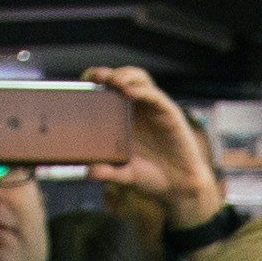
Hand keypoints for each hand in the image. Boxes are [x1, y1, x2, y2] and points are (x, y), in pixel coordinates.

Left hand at [84, 66, 223, 229]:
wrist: (179, 186)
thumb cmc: (152, 176)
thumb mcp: (125, 174)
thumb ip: (108, 172)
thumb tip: (88, 172)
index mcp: (124, 117)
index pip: (108, 90)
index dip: (95, 81)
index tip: (81, 84)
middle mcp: (138, 108)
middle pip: (122, 78)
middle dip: (107, 74)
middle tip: (95, 77)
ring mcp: (154, 108)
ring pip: (139, 79)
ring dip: (125, 76)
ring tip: (113, 81)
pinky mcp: (169, 113)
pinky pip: (154, 96)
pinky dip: (142, 91)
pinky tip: (129, 93)